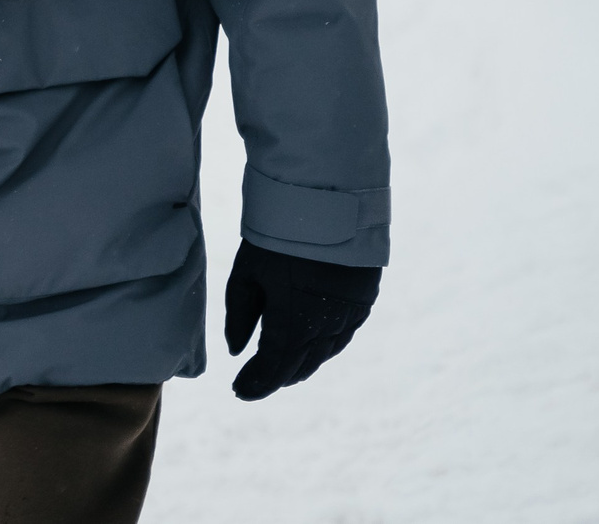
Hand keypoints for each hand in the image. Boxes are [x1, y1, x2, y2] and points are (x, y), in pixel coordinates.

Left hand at [223, 240, 379, 399]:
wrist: (327, 207)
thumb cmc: (277, 238)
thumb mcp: (246, 274)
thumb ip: (239, 316)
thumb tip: (235, 351)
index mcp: (293, 322)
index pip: (273, 366)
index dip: (256, 382)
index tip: (239, 391)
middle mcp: (325, 326)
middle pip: (299, 365)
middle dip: (275, 377)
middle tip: (253, 383)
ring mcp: (348, 316)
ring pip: (323, 354)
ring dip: (300, 365)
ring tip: (279, 372)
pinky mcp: (362, 302)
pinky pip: (341, 337)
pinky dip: (323, 348)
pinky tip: (310, 350)